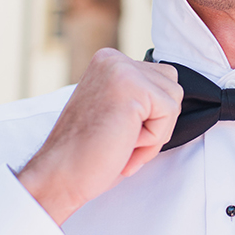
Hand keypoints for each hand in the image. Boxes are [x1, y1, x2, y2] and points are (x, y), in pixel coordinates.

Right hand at [18, 48, 182, 224]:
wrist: (60, 175)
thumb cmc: (89, 153)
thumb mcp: (117, 112)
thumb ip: (139, 97)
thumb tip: (173, 100)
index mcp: (108, 61)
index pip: (161, 80)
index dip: (151, 116)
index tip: (122, 134)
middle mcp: (113, 59)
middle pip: (172, 87)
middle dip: (157, 122)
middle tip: (124, 141)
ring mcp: (121, 70)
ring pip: (174, 99)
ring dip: (155, 132)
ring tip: (123, 142)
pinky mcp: (131, 87)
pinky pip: (169, 113)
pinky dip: (153, 139)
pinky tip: (123, 144)